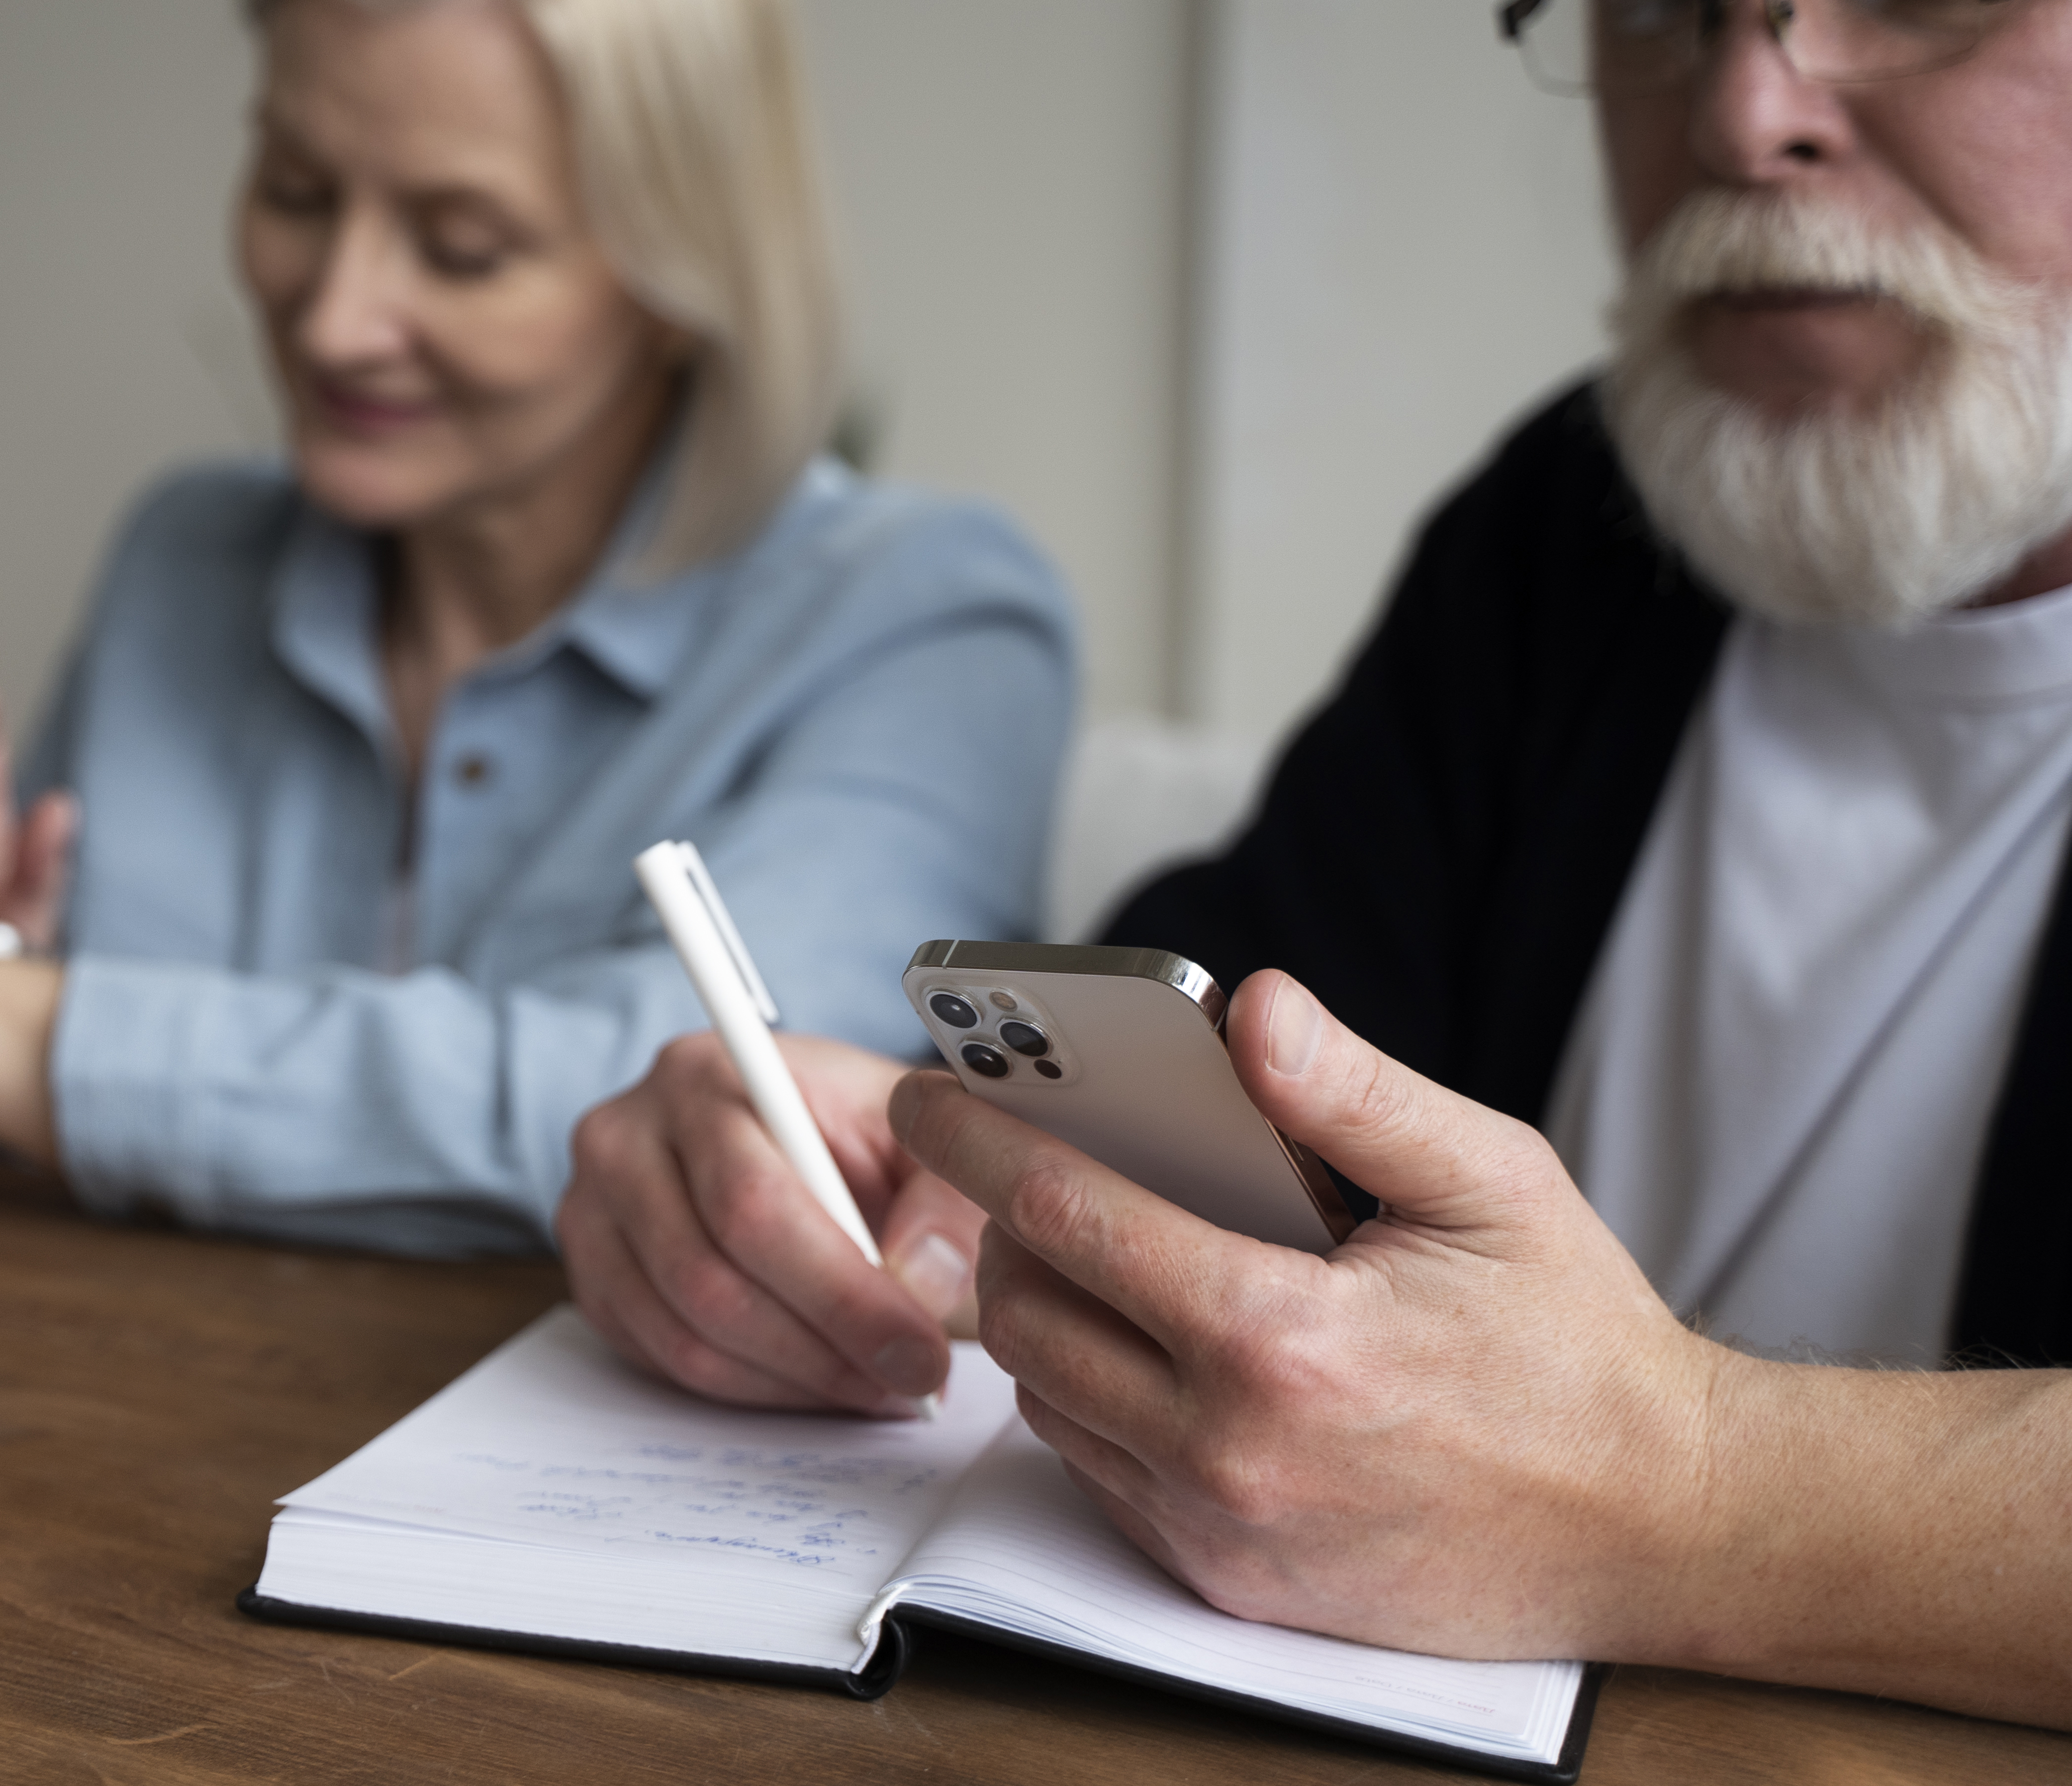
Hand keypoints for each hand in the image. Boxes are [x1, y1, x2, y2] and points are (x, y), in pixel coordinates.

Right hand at [558, 1031, 987, 1415]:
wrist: (807, 1143)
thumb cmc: (865, 1141)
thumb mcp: (926, 1147)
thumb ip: (942, 1204)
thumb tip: (920, 1281)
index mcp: (705, 1075)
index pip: (752, 1200)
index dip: (839, 1293)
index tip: (920, 1350)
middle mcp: (625, 1134)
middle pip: (708, 1278)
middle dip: (824, 1350)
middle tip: (911, 1382)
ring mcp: (591, 1208)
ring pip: (684, 1335)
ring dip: (793, 1380)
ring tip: (876, 1382)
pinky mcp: (592, 1275)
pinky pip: (663, 1361)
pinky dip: (752, 1387)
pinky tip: (817, 1375)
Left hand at [894, 968, 1719, 1661]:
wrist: (1661, 1526)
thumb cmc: (1576, 1343)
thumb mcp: (1488, 1181)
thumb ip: (1352, 1092)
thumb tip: (1250, 1007)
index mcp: (1285, 1338)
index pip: (1068, 1216)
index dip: (978, 1139)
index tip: (928, 1090)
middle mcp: (1233, 1448)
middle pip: (1026, 1316)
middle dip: (1000, 1230)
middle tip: (1024, 1171)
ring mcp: (1225, 1531)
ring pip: (1047, 1402)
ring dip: (1042, 1319)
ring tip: (1092, 1252)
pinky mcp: (1232, 1584)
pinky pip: (1099, 1478)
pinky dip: (1091, 1404)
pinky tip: (1146, 1347)